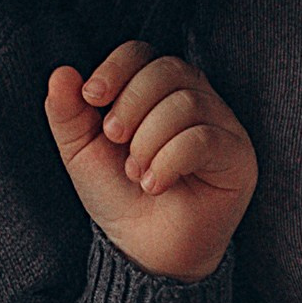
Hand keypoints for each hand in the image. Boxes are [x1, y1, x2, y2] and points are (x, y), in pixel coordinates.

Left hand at [45, 39, 256, 283]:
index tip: (91, 97)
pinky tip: (154, 185)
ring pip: (186, 104)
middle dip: (132, 103)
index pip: (142, 53)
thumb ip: (66, 111)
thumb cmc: (116, 194)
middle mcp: (195, 99)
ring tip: (135, 173)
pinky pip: (204, 139)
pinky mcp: (238, 157)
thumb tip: (62, 73)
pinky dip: (170, 161)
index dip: (116, 67)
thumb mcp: (80, 151)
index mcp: (156, 90)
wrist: (144, 249)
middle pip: (168, 70)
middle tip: (114, 139)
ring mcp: (221, 125)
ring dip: (148, 140)